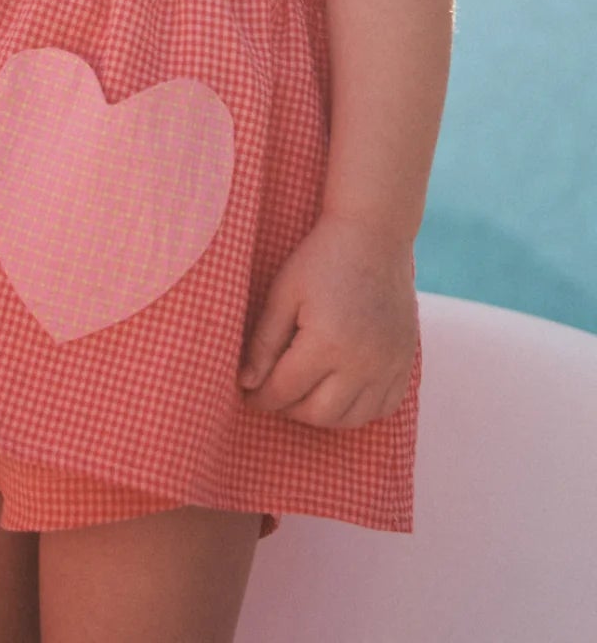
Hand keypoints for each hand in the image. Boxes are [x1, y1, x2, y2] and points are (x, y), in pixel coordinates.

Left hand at [237, 212, 417, 428]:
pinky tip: (341, 392)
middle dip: (288, 409)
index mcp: (327, 343)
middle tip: (274, 392)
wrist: (374, 234)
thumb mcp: (283, 293)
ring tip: (303, 393)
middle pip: (318, 414)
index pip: (285, 390)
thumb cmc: (321, 258)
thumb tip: (246, 383)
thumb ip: (264, 341)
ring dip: (322, 414)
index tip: (247, 395)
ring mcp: (388, 365)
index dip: (260, 398)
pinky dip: (359, 410)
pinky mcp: (405, 362)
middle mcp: (362, 362)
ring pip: (351, 419)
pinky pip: (384, 408)